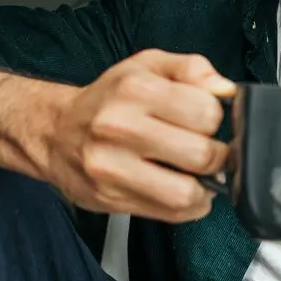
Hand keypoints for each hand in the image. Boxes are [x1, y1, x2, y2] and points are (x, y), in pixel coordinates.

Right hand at [41, 49, 236, 222]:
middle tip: (210, 151)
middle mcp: (119, 128)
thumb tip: (226, 89)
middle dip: (218, 156)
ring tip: (199, 174)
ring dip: (205, 188)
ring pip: (184, 193)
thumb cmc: (109, 99)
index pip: (206, 113)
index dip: (217, 119)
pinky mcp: (109, 198)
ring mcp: (111, 167)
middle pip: (200, 155)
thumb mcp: (149, 66)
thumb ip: (193, 69)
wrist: (54, 131)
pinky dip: (189, 206)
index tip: (208, 121)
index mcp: (135, 90)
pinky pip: (169, 214)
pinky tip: (183, 188)